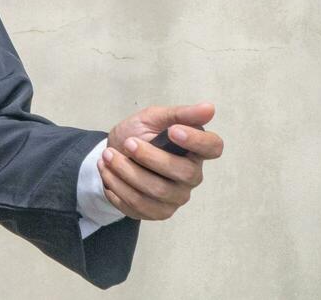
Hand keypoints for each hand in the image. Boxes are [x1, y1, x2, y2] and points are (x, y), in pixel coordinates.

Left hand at [98, 102, 223, 221]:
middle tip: (127, 143)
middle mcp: (192, 176)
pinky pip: (140, 206)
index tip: (173, 131)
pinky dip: (118, 188)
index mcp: (195, 150)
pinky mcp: (158, 212)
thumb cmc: (138, 134)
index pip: (213, 148)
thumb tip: (210, 108)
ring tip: (107, 156)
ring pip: (157, 191)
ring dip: (127, 172)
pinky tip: (107, 172)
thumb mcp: (153, 117)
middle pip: (183, 172)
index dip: (197, 141)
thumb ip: (179, 114)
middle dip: (149, 157)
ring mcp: (176, 197)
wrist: (113, 154)